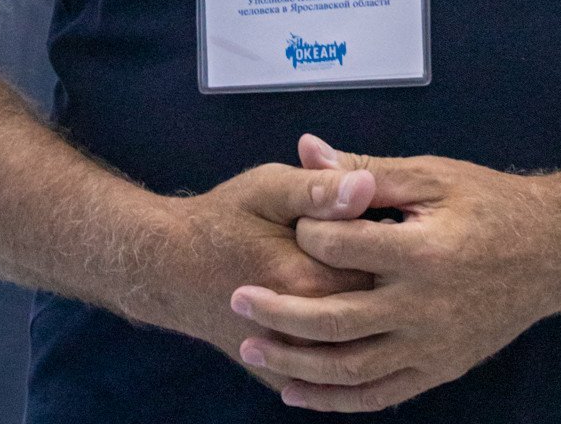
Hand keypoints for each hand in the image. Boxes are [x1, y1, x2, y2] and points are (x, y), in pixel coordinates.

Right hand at [142, 159, 378, 389]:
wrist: (171, 268)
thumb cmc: (222, 219)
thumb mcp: (269, 188)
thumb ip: (319, 189)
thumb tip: (367, 186)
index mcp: (307, 280)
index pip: (382, 268)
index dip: (389, 242)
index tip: (385, 220)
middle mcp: (303, 332)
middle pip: (375, 310)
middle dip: (384, 279)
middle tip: (374, 248)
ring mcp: (291, 361)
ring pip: (356, 343)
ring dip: (367, 312)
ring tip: (354, 274)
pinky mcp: (282, 375)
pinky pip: (331, 368)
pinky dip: (346, 342)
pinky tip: (340, 308)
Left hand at [228, 134, 560, 411]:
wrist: (552, 252)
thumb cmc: (490, 203)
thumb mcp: (431, 175)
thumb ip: (365, 172)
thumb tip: (307, 149)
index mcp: (423, 252)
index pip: (341, 248)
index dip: (308, 231)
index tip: (292, 221)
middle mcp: (425, 308)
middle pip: (335, 322)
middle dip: (278, 313)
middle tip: (236, 300)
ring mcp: (432, 347)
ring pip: (351, 370)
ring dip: (296, 364)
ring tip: (251, 349)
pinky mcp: (438, 370)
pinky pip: (379, 395)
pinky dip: (335, 401)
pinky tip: (296, 392)